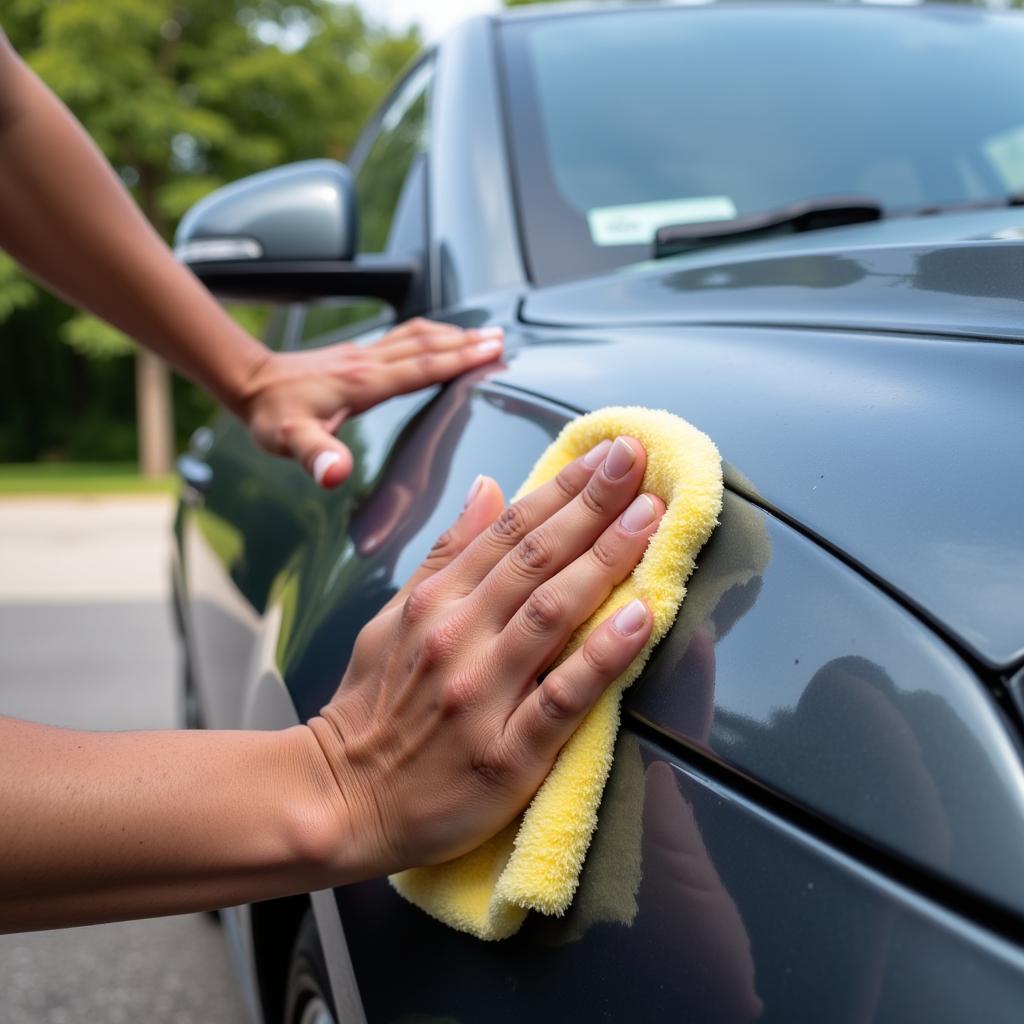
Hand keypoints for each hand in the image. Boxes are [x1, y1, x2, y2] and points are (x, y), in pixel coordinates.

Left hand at [241, 318, 503, 486]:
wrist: (248, 383)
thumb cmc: (271, 417)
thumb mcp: (290, 442)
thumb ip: (316, 456)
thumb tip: (336, 474)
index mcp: (363, 382)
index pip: (421, 366)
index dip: (458, 359)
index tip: (492, 350)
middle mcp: (368, 362)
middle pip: (427, 346)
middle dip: (467, 342)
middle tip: (501, 339)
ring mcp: (363, 355)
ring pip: (416, 337)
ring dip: (452, 334)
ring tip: (483, 334)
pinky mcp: (356, 355)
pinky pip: (403, 338)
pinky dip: (429, 335)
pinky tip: (438, 337)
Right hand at [306, 436, 665, 874]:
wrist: (338, 801)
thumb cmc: (371, 708)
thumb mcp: (393, 618)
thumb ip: (447, 555)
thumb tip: (491, 488)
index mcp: (433, 603)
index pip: (508, 530)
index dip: (563, 487)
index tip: (610, 452)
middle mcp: (457, 639)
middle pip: (535, 559)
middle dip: (593, 504)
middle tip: (637, 461)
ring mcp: (481, 696)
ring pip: (551, 614)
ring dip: (605, 560)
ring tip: (650, 518)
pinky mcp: (505, 757)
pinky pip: (562, 698)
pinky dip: (602, 655)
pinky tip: (641, 618)